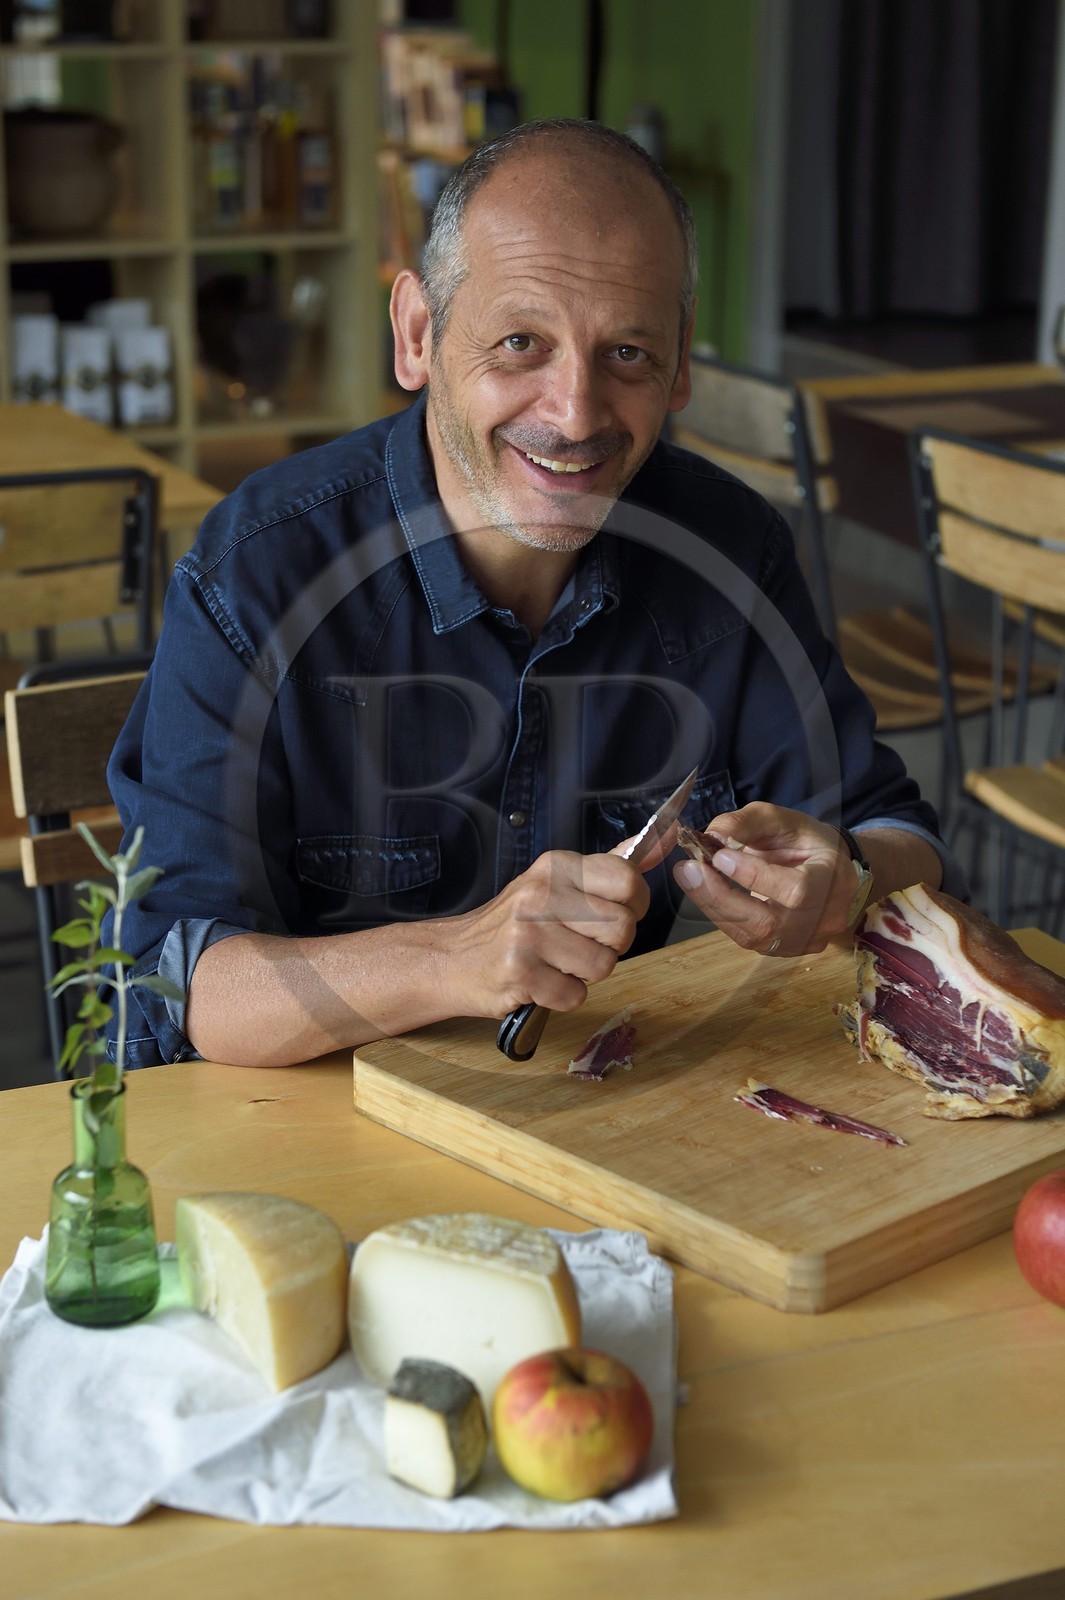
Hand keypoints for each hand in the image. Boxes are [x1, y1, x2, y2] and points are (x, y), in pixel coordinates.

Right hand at [442, 846, 653, 1018]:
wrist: (453, 958)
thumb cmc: (516, 922)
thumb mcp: (560, 882)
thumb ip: (614, 865)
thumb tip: (669, 837)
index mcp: (556, 866)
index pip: (628, 881)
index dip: (633, 906)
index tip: (613, 913)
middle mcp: (541, 894)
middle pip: (623, 929)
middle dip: (610, 946)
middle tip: (580, 943)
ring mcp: (527, 934)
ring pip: (603, 966)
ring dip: (586, 974)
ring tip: (558, 962)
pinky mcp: (519, 974)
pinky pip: (575, 995)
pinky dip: (563, 996)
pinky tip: (541, 982)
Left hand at [672, 802, 859, 956]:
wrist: (822, 869)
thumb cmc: (803, 841)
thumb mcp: (780, 819)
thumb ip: (747, 823)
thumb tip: (712, 835)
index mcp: (834, 880)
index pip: (796, 891)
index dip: (755, 878)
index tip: (719, 856)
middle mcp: (825, 919)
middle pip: (769, 923)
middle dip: (721, 896)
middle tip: (688, 869)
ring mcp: (806, 940)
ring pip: (753, 936)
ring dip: (714, 906)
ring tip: (689, 877)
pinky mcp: (784, 949)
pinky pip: (748, 939)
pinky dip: (721, 915)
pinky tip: (704, 892)